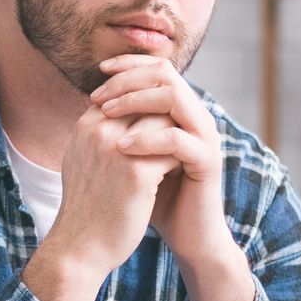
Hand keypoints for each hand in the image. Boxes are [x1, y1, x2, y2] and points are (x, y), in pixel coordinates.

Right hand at [33, 101, 179, 283]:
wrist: (79, 247)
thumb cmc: (85, 207)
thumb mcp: (82, 160)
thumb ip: (99, 134)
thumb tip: (120, 115)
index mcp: (87, 125)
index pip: (128, 93)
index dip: (151, 102)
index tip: (167, 119)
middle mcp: (99, 131)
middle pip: (148, 100)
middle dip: (170, 113)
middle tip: (186, 130)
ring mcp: (117, 149)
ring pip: (165, 121)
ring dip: (179, 133)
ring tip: (186, 148)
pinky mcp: (137, 173)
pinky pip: (173, 150)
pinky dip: (181, 157)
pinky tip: (184, 170)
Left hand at [89, 54, 254, 300]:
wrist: (187, 235)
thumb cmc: (156, 197)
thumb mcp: (132, 156)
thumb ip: (123, 128)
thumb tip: (93, 101)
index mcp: (181, 112)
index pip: (158, 68)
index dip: (129, 64)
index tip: (99, 72)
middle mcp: (196, 118)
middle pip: (167, 74)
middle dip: (128, 80)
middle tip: (98, 96)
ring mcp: (204, 138)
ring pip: (175, 98)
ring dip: (136, 101)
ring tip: (106, 114)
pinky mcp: (207, 162)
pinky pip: (178, 139)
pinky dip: (147, 138)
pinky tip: (121, 147)